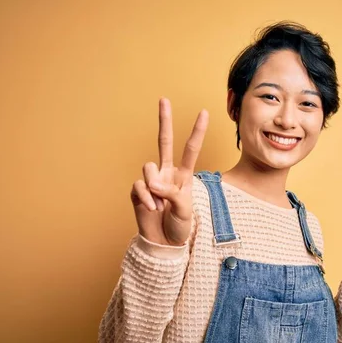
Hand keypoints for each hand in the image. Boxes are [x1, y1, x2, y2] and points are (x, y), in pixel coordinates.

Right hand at [130, 98, 207, 245]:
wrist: (163, 243)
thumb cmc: (178, 226)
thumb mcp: (184, 210)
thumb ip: (173, 193)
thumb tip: (152, 182)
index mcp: (183, 175)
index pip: (190, 149)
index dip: (197, 131)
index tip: (204, 112)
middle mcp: (166, 173)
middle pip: (164, 141)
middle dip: (164, 120)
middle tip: (164, 99)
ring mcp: (150, 180)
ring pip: (149, 168)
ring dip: (155, 188)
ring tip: (160, 206)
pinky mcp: (137, 191)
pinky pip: (140, 187)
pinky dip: (146, 199)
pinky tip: (151, 210)